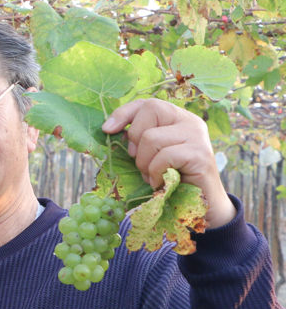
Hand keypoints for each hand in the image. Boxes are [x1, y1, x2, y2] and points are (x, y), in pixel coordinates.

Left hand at [101, 98, 234, 226]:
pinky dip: (155, 173)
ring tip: (153, 176)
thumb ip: (138, 140)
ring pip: (151, 137)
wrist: (201, 205)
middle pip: (150, 110)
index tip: (107, 130)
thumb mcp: (150, 154)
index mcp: (176, 118)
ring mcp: (197, 135)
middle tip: (142, 163)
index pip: (147, 103)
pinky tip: (161, 183)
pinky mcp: (200, 153)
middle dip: (135, 140)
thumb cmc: (170, 179)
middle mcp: (189, 121)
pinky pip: (163, 156)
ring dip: (144, 163)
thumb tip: (110, 129)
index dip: (124, 113)